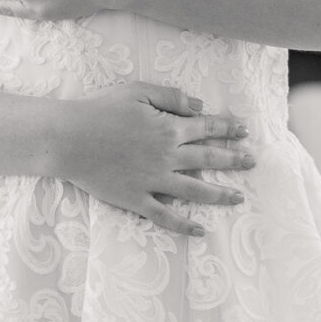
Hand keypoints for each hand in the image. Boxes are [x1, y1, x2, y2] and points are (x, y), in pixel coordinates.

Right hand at [40, 81, 257, 236]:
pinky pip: (165, 216)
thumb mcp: (137, 91)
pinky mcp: (136, 199)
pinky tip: (200, 230)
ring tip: (238, 198)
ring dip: (219, 194)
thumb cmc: (100, 110)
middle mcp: (167, 156)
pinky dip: (184, 225)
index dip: (228, 129)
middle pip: (208, 158)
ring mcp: (153, 181)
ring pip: (195, 190)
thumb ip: (171, 97)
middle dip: (233, 159)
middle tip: (252, 162)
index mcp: (169, 128)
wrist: (68, 138)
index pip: (207, 128)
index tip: (245, 132)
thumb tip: (199, 106)